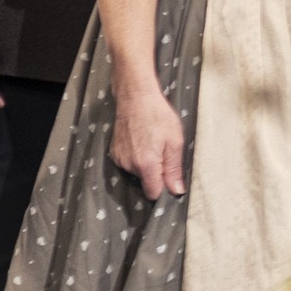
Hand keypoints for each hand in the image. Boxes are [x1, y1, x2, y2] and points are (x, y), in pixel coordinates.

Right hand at [111, 82, 187, 199]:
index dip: (164, 190)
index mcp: (146, 164)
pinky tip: (142, 142)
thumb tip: (176, 191)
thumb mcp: (175, 141)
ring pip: (137, 173)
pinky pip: (129, 163)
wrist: (135, 97)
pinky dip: (137, 158)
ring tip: (153, 144)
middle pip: (146, 182)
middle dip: (157, 174)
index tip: (171, 182)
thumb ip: (174, 169)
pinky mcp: (114, 152)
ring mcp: (119, 159)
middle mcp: (129, 165)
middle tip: (164, 153)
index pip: (153, 193)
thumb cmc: (158, 116)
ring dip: (147, 165)